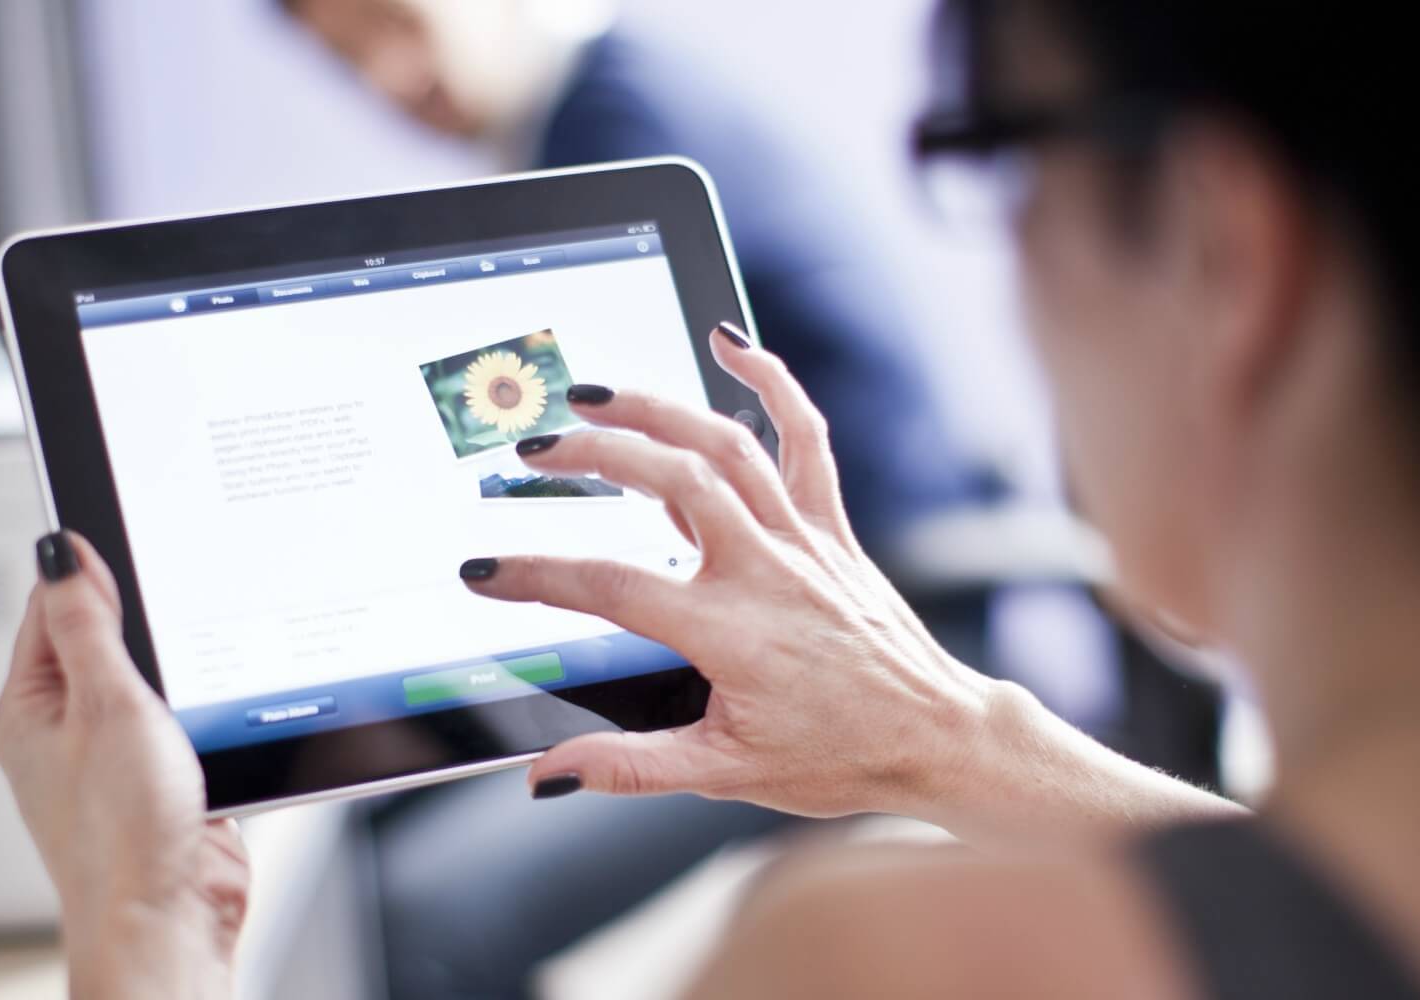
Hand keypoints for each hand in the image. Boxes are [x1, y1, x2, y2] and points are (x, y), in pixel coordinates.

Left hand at [0, 530, 248, 998]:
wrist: (170, 918)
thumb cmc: (122, 835)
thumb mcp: (106, 704)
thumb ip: (88, 623)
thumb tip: (62, 553)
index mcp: (28, 709)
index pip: (51, 609)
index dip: (91, 573)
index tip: (131, 542)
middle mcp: (63, 734)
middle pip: (104, 641)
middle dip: (147, 626)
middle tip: (177, 619)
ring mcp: (112, 759)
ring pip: (150, 685)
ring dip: (182, 678)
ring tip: (195, 687)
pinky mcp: (159, 782)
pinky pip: (182, 725)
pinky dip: (204, 716)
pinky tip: (216, 721)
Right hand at [465, 324, 1010, 818]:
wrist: (936, 738)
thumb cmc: (838, 757)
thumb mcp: (725, 774)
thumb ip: (629, 768)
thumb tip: (548, 775)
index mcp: (729, 631)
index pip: (611, 588)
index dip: (536, 577)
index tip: (483, 572)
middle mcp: (766, 569)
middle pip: (671, 480)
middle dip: (595, 454)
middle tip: (533, 453)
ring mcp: (803, 540)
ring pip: (726, 446)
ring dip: (657, 407)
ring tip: (594, 394)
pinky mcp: (832, 527)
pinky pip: (806, 438)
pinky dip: (772, 382)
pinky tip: (730, 343)